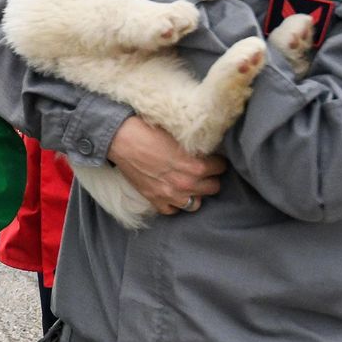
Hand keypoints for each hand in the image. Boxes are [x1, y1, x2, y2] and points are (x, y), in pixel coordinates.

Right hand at [106, 116, 224, 214]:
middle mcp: (186, 184)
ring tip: (190, 184)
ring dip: (195, 193)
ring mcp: (170, 195)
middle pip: (213, 187)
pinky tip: (172, 193)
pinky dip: (174, 203)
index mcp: (196, 166)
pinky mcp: (154, 199)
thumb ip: (195, 147)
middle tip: (203, 170)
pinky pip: (172, 210)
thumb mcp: (179, 135)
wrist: (120, 138)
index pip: (221, 167)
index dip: (217, 160)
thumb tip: (207, 149)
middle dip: (210, 178)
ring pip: (196, 204)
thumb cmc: (149, 130)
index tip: (212, 157)